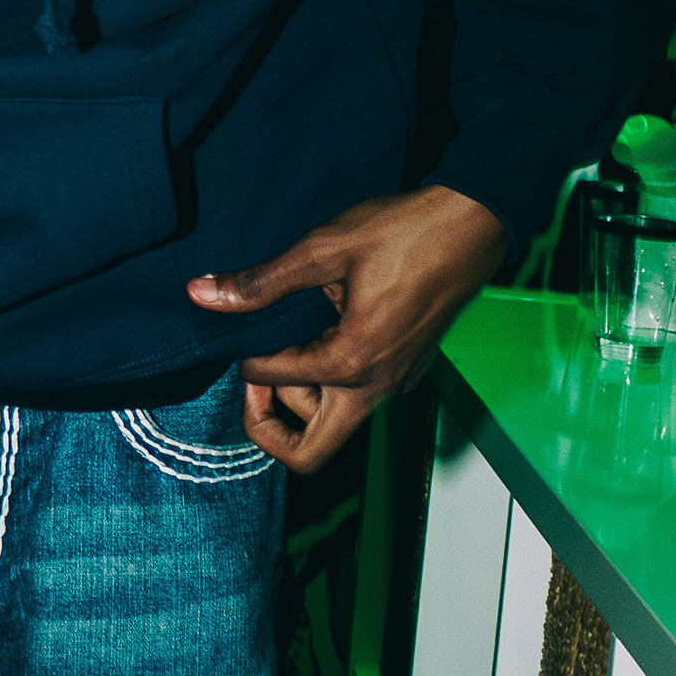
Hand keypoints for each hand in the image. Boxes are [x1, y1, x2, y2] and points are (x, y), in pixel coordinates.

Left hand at [187, 185, 508, 472]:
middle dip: (269, 426)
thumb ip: (261, 281)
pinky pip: (358, 398)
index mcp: (351, 362)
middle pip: (309, 453)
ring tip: (293, 338)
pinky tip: (324, 330)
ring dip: (301, 398)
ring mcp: (396, 382)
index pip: (273, 384)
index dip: (245, 358)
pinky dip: (329, 382)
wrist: (473, 222)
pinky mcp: (408, 369)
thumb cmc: (405, 231)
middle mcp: (376, 387)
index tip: (245, 325)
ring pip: (334, 425)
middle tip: (255, 377)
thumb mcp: (323, 249)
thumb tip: (202, 294)